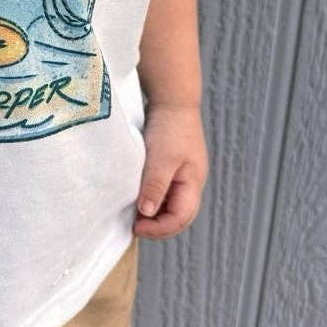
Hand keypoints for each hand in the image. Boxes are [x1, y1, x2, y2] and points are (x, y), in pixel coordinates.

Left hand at [132, 103, 207, 239]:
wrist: (171, 98)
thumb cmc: (170, 127)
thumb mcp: (161, 159)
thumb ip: (155, 186)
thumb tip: (147, 213)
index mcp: (193, 183)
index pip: (181, 218)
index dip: (159, 228)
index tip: (136, 228)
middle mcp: (190, 182)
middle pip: (177, 214)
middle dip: (157, 224)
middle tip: (133, 225)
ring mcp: (181, 173)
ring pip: (169, 203)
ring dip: (153, 211)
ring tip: (132, 213)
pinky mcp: (170, 164)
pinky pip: (162, 189)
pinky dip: (150, 196)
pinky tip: (136, 195)